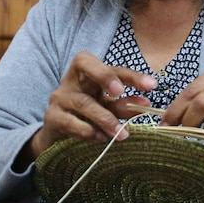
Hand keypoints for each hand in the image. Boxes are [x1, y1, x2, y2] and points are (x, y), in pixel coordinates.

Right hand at [24, 51, 157, 160]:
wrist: (57, 138)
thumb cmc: (85, 118)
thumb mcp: (105, 109)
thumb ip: (122, 106)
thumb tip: (145, 105)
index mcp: (88, 74)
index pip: (109, 66)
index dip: (130, 74)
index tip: (151, 86)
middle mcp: (71, 80)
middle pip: (83, 64)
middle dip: (105, 76)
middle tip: (121, 92)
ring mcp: (60, 98)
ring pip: (83, 102)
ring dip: (105, 118)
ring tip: (121, 133)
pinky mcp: (52, 118)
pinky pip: (70, 122)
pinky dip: (87, 131)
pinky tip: (100, 138)